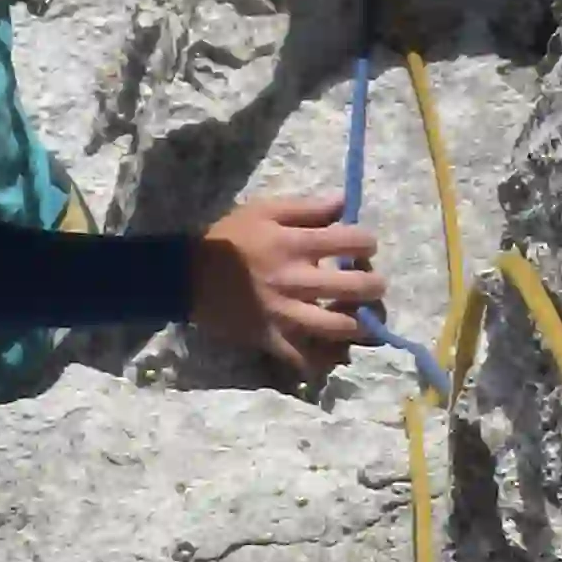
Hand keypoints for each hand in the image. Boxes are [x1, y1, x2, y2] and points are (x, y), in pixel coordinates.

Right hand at [187, 191, 384, 377]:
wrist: (186, 276)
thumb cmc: (228, 239)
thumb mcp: (263, 210)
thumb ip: (306, 207)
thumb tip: (345, 202)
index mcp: (295, 244)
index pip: (352, 241)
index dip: (367, 242)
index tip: (364, 246)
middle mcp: (296, 280)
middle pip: (356, 288)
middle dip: (375, 285)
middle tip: (373, 285)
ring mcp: (286, 314)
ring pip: (339, 327)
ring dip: (359, 324)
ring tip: (360, 319)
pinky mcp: (273, 339)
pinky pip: (306, 359)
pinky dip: (324, 360)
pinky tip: (333, 351)